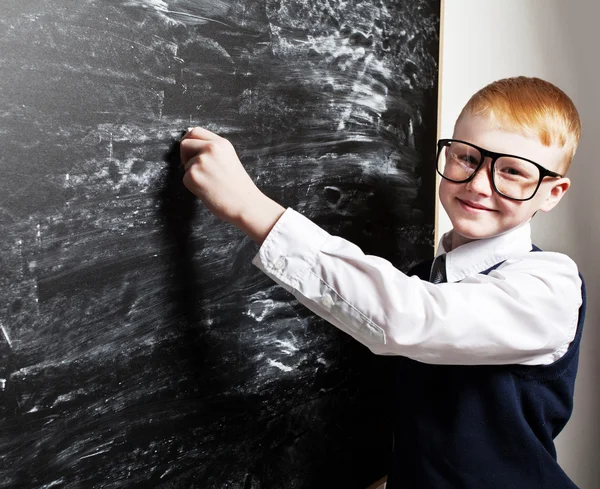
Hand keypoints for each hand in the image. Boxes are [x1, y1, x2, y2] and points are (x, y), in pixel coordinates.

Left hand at [180, 127, 284, 242]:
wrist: (245, 204)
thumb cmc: (239, 187)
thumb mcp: (229, 159)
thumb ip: (213, 150)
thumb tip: (190, 141)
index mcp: (221, 143)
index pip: (196, 132)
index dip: (189, 140)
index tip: (188, 149)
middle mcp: (210, 148)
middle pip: (184, 144)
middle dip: (185, 155)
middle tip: (195, 168)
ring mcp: (200, 161)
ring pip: (185, 164)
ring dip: (193, 174)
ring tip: (211, 183)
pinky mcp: (192, 175)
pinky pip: (185, 178)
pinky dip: (193, 186)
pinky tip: (208, 190)